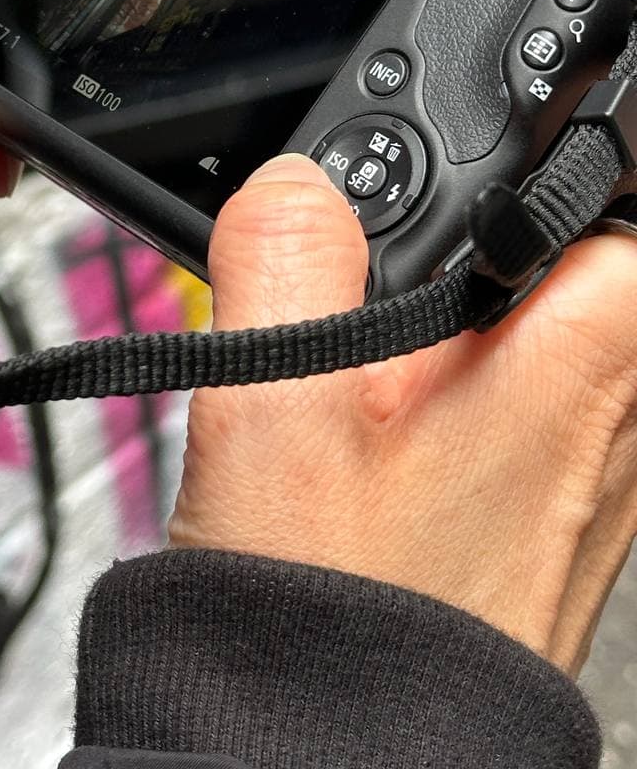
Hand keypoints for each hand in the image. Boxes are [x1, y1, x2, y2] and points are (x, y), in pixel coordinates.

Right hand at [171, 153, 636, 674]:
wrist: (333, 750)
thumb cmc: (337, 608)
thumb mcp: (275, 397)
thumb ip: (286, 255)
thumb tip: (297, 181)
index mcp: (583, 363)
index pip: (619, 200)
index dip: (533, 167)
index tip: (443, 200)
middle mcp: (616, 420)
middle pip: (574, 264)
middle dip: (468, 251)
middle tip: (379, 299)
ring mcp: (596, 475)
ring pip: (544, 336)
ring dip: (456, 326)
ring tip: (371, 377)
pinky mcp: (555, 514)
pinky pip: (526, 404)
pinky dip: (458, 388)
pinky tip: (385, 429)